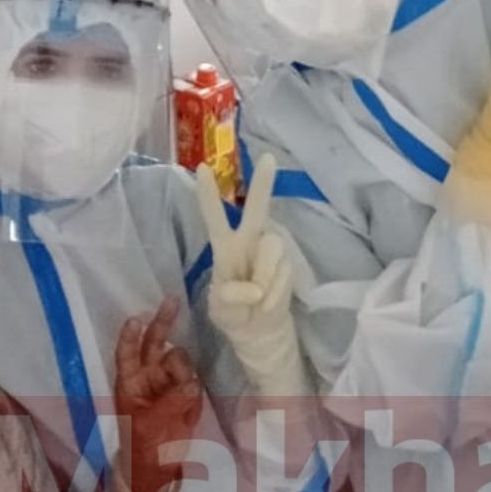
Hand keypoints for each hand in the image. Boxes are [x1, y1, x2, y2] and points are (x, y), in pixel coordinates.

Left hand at [114, 297, 202, 491]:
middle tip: (171, 301)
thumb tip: (187, 370)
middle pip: (155, 346)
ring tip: (182, 393)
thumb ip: (171, 394)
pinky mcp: (184, 400)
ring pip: (179, 363)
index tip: (137, 317)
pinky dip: (193, 391)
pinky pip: (193, 384)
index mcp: (129, 384)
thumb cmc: (144, 449)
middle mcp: (147, 381)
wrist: (157, 479)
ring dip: (183, 368)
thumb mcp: (153, 422)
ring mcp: (167, 389)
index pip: (127, 352)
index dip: (131, 334)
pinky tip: (189, 407)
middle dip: (162, 324)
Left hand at [197, 155, 308, 395]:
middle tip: (268, 159)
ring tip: (257, 299)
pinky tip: (268, 303)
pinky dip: (274, 295)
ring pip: (271, 250)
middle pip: (256, 209)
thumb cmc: (234, 315)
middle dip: (263, 184)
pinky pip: (282, 274)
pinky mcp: (288, 265)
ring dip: (264, 278)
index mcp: (224, 247)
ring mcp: (270, 250)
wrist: (261, 333)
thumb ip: (230, 297)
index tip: (202, 167)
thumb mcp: (221, 311)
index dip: (208, 194)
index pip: (214, 216)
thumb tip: (253, 289)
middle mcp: (249, 241)